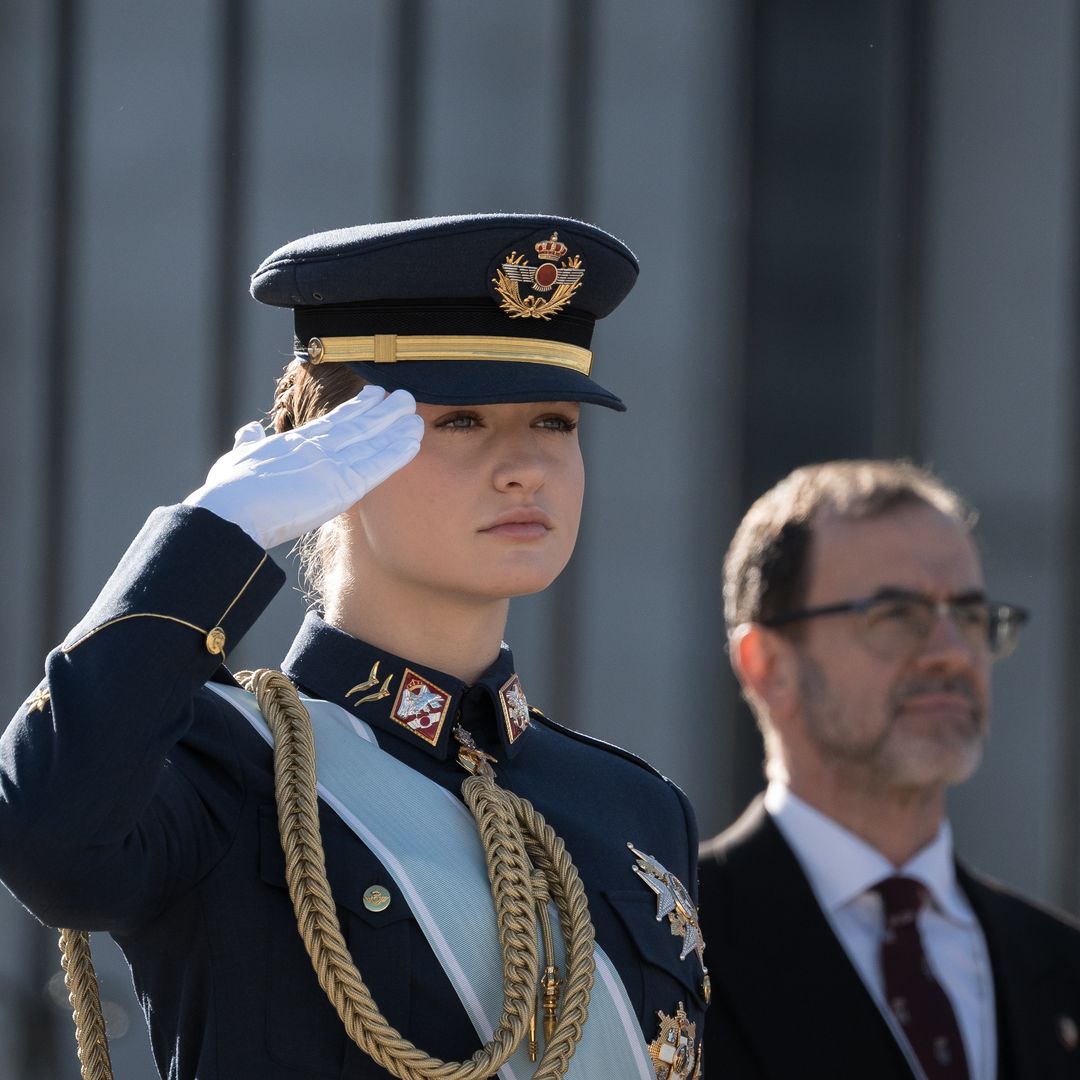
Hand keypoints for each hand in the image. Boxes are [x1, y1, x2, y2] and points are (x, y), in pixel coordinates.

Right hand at [183, 386, 422, 548]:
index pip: (336, 421)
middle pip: (359, 425)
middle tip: (405, 397)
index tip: (375, 395)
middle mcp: (318, 447)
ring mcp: (331, 464)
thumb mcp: (237, 458)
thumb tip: (249, 429)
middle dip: (384, 412)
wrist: (230, 512)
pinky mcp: (341, 485)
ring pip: (372, 441)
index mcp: (297, 442)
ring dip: (396, 429)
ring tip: (415, 414)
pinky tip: (413, 443)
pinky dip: (395, 454)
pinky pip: (377, 467)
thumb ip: (248, 442)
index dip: (358, 408)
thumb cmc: (228, 492)